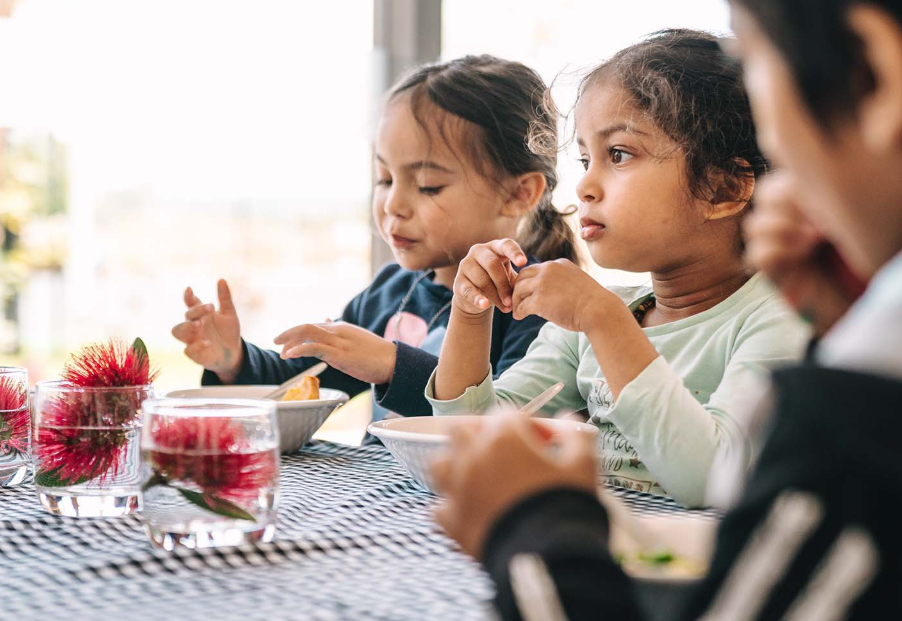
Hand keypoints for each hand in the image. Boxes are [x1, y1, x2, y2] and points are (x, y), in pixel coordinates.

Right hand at [171, 279, 241, 381]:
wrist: (234, 352)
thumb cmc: (228, 332)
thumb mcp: (230, 314)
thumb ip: (225, 298)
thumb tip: (221, 279)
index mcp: (201, 314)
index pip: (190, 303)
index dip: (188, 296)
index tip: (189, 289)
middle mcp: (194, 326)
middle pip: (185, 316)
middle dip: (193, 311)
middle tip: (209, 308)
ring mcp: (192, 339)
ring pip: (177, 331)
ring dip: (186, 327)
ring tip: (199, 324)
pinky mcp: (195, 354)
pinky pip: (188, 350)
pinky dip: (196, 346)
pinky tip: (207, 343)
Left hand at [274, 321, 396, 384]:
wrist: (393, 362)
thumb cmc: (376, 354)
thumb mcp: (355, 338)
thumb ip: (338, 331)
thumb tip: (327, 319)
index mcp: (340, 328)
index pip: (313, 326)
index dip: (296, 333)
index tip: (286, 342)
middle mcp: (337, 330)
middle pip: (306, 327)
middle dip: (288, 334)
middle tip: (276, 343)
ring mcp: (338, 341)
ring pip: (308, 334)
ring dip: (291, 341)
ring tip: (281, 351)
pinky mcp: (340, 354)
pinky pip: (315, 348)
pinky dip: (300, 349)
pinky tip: (290, 354)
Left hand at [431, 409, 597, 558]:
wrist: (547, 556)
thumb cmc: (565, 504)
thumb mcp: (583, 464)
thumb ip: (575, 435)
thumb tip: (569, 418)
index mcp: (503, 438)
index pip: (507, 414)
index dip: (525, 425)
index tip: (539, 440)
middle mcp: (473, 456)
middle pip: (461, 429)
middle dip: (477, 433)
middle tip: (499, 449)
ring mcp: (457, 488)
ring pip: (439, 463)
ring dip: (454, 464)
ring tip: (474, 475)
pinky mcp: (451, 520)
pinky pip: (440, 506)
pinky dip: (451, 505)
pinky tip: (468, 510)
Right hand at [452, 239, 527, 315]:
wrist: (477, 298)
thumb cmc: (498, 283)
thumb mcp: (509, 278)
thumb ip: (519, 278)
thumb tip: (531, 285)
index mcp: (495, 247)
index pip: (506, 245)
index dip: (515, 253)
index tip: (523, 263)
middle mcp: (478, 251)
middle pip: (492, 264)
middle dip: (504, 284)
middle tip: (512, 301)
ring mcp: (466, 265)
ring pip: (482, 279)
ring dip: (495, 296)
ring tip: (505, 308)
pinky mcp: (458, 281)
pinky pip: (468, 289)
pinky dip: (477, 298)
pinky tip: (485, 304)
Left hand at [511, 259, 612, 331]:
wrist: (599, 310)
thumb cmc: (592, 302)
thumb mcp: (576, 283)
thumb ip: (562, 283)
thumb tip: (551, 294)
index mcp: (559, 264)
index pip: (535, 269)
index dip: (529, 281)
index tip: (527, 292)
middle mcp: (549, 269)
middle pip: (523, 276)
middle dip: (518, 289)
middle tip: (517, 300)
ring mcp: (542, 284)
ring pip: (518, 290)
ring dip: (516, 301)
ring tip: (517, 310)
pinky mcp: (538, 300)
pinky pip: (521, 305)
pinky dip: (518, 312)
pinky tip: (519, 317)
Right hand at [744, 172, 860, 334]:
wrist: (867, 296)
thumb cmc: (869, 257)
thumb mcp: (849, 218)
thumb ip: (823, 199)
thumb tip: (803, 184)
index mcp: (805, 202)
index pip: (779, 180)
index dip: (790, 185)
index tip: (819, 198)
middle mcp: (789, 222)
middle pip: (762, 196)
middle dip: (786, 204)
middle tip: (816, 219)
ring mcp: (778, 248)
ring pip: (754, 225)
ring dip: (782, 227)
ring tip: (812, 239)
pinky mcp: (773, 274)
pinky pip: (756, 254)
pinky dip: (777, 251)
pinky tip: (802, 255)